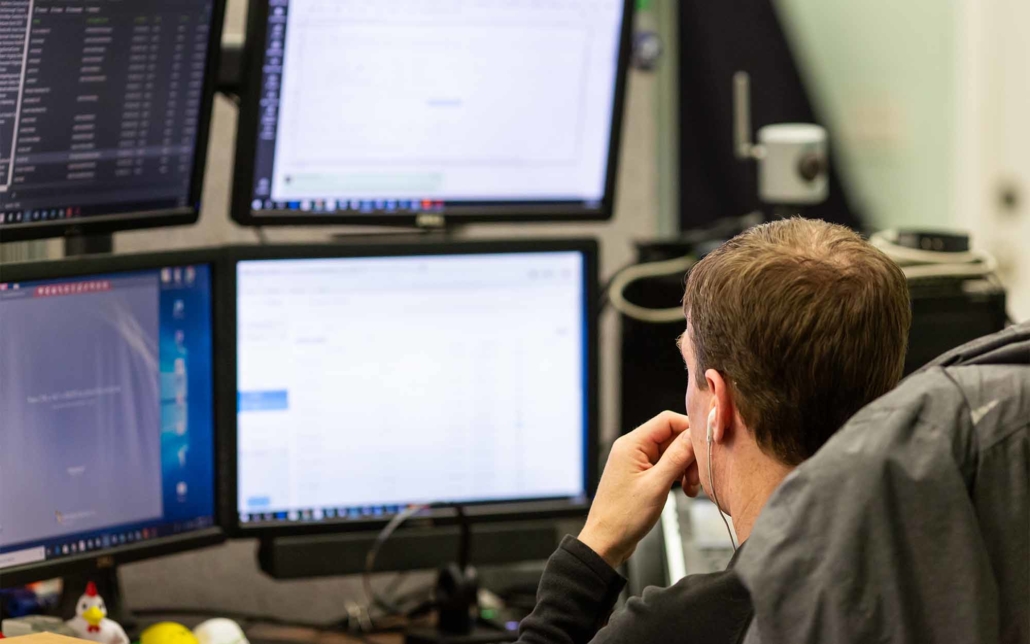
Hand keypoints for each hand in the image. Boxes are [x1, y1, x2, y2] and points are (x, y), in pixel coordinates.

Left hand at [578, 411, 697, 567]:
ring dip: (686, 468)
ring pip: (672, 453)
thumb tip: (693, 434)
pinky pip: (666, 466)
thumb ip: (677, 457)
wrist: (606, 542)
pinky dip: (679, 476)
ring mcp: (637, 462)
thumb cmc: (623, 517)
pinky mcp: (642, 475)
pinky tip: (685, 491)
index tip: (706, 444)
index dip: (689, 429)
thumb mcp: (657, 486)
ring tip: (691, 488)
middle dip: (689, 455)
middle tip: (697, 477)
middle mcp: (633, 449)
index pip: (667, 420)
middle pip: (672, 437)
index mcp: (631, 444)